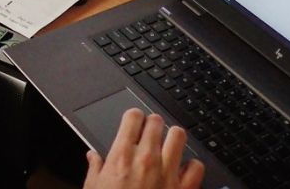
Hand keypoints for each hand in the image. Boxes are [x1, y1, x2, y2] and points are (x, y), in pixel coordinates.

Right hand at [83, 109, 204, 188]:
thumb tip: (92, 156)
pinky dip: (192, 167)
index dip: (134, 117)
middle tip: (151, 134)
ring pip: (179, 136)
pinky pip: (196, 167)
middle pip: (157, 121)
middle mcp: (147, 159)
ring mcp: (167, 174)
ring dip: (174, 139)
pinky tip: (183, 172)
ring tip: (169, 147)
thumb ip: (95, 168)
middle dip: (154, 125)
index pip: (134, 116)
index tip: (134, 123)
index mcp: (122, 156)